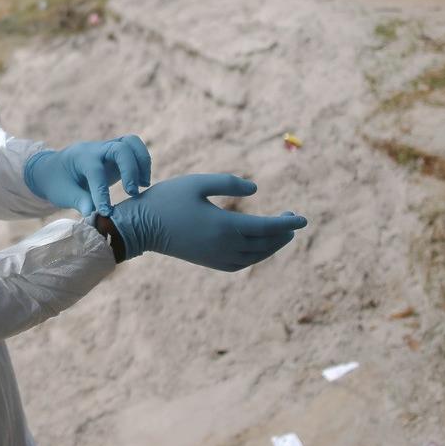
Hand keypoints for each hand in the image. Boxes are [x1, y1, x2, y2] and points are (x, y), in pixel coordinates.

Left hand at [24, 136, 151, 216]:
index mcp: (80, 157)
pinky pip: (134, 149)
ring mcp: (108, 149)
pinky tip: (141, 183)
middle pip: (120, 148)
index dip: (102, 192)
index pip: (95, 171)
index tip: (106, 212)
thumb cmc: (57, 182)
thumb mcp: (62, 193)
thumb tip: (92, 213)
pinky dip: (142, 163)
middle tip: (132, 193)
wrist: (54, 169)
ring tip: (142, 185)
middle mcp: (96, 149)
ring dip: (142, 161)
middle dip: (130, 169)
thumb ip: (79, 201)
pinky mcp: (117, 155)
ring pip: (131, 142)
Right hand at [108, 174, 305, 271]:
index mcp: (225, 226)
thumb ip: (228, 183)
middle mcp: (225, 246)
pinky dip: (256, 256)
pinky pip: (242, 263)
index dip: (287, 223)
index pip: (267, 228)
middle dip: (283, 233)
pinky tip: (258, 246)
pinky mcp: (210, 262)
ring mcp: (217, 257)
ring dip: (272, 246)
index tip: (303, 218)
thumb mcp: (197, 182)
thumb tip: (255, 190)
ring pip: (256, 256)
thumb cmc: (167, 199)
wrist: (141, 227)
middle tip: (294, 220)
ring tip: (282, 233)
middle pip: (265, 244)